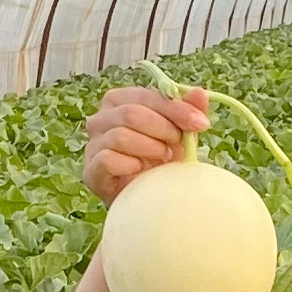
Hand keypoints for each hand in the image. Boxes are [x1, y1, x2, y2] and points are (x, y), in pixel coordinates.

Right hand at [83, 85, 212, 205]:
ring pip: (120, 135)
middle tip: (178, 146)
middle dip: (163, 130)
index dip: (175, 109)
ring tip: (163, 159)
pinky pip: (109, 160)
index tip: (200, 123)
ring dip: (150, 148)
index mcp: (119, 101)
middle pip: (131, 113)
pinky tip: (142, 172)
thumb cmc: (159, 161)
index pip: (146, 96)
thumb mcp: (178, 134)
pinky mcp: (91, 170)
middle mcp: (100, 119)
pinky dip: (132, 166)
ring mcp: (92, 145)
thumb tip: (199, 93)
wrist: (147, 199)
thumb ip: (187, 112)